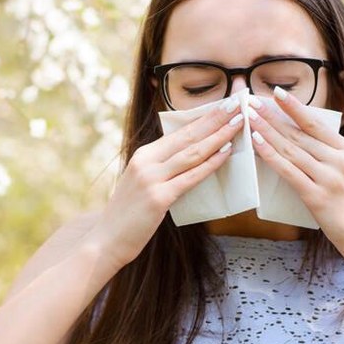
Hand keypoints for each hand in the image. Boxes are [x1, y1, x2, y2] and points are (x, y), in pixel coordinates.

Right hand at [88, 97, 245, 268]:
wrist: (106, 239)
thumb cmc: (128, 215)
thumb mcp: (141, 182)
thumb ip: (161, 168)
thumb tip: (190, 157)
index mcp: (143, 155)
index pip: (179, 132)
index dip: (203, 117)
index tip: (223, 105)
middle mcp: (146, 162)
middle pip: (188, 136)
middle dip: (214, 118)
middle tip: (236, 104)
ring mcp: (151, 179)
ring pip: (191, 153)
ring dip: (217, 137)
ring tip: (237, 124)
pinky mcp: (158, 198)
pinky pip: (190, 178)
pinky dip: (210, 164)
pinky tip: (225, 154)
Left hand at [246, 88, 343, 266]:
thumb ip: (336, 158)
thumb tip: (309, 143)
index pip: (316, 124)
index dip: (294, 107)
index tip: (276, 93)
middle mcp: (340, 161)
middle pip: (298, 134)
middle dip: (272, 116)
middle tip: (252, 101)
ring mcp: (329, 178)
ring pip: (291, 149)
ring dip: (266, 131)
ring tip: (249, 117)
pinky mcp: (318, 198)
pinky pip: (289, 171)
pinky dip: (271, 155)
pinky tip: (257, 144)